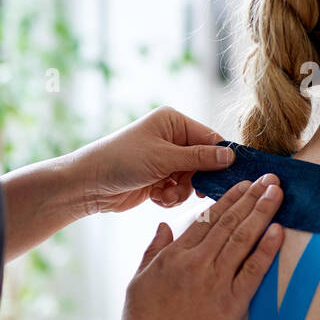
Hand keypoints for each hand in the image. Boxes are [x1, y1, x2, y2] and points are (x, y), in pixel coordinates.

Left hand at [72, 106, 234, 214]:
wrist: (88, 185)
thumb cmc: (122, 161)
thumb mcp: (164, 158)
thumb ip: (199, 158)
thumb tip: (231, 156)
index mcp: (174, 122)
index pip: (210, 138)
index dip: (221, 158)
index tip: (231, 176)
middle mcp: (171, 138)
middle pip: (204, 161)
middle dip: (196, 179)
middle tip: (197, 191)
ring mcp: (165, 159)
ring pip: (192, 179)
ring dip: (181, 191)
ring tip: (164, 194)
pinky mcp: (158, 179)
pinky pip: (179, 190)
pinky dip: (170, 197)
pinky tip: (156, 198)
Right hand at [118, 175, 284, 319]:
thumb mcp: (138, 279)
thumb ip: (154, 249)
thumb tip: (165, 225)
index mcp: (174, 254)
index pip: (207, 218)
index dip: (229, 198)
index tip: (244, 183)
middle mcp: (197, 262)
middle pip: (229, 221)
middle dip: (251, 196)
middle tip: (270, 178)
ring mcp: (215, 281)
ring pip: (243, 238)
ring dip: (262, 212)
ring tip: (277, 192)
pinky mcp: (231, 303)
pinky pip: (253, 270)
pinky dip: (267, 248)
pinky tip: (279, 229)